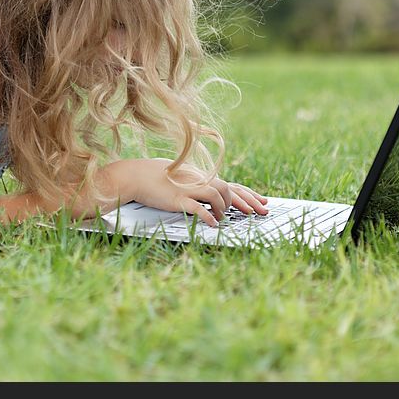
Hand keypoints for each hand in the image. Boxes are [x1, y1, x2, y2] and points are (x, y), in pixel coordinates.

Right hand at [112, 158, 267, 226]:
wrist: (136, 175)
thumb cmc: (156, 176)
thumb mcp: (181, 177)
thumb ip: (196, 183)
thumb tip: (209, 194)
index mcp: (201, 176)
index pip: (230, 183)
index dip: (247, 194)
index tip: (262, 201)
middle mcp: (198, 180)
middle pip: (229, 188)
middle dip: (247, 201)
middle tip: (259, 213)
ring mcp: (188, 188)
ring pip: (217, 193)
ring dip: (224, 207)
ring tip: (224, 217)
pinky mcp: (178, 198)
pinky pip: (197, 207)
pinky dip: (208, 215)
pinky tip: (214, 223)